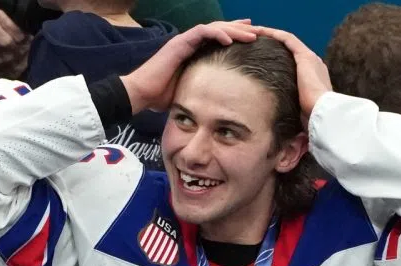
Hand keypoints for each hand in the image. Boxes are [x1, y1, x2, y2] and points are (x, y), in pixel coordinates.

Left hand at [0, 7, 32, 78]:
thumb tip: (6, 13)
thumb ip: (20, 26)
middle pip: (2, 37)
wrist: (17, 64)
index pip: (15, 32)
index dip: (5, 21)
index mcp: (24, 42)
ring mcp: (3, 57)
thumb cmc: (20, 44)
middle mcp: (14, 51)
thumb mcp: (26, 34)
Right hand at [120, 20, 257, 113]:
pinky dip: (217, 34)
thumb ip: (202, 89)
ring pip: (214, 27)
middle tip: (260, 32)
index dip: (236, 37)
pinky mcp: (179, 43)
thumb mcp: (189, 92)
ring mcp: (184, 41)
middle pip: (220, 29)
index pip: (218, 39)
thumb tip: (218, 102)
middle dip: (240, 29)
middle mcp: (189, 43)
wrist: (141, 95)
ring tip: (251, 36)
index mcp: (193, 52)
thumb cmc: (160, 97)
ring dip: (234, 30)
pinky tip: (230, 40)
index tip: (253, 39)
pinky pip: (202, 32)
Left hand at [256, 27, 331, 125]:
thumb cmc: (311, 122)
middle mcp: (312, 65)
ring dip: (267, 36)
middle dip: (268, 46)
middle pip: (286, 50)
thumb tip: (274, 132)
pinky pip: (285, 39)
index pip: (290, 64)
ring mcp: (309, 59)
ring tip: (250, 34)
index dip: (274, 60)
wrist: (324, 116)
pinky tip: (256, 32)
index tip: (257, 61)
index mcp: (311, 79)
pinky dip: (271, 34)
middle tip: (250, 44)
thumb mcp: (296, 116)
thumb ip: (287, 115)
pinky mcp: (304, 56)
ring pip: (284, 41)